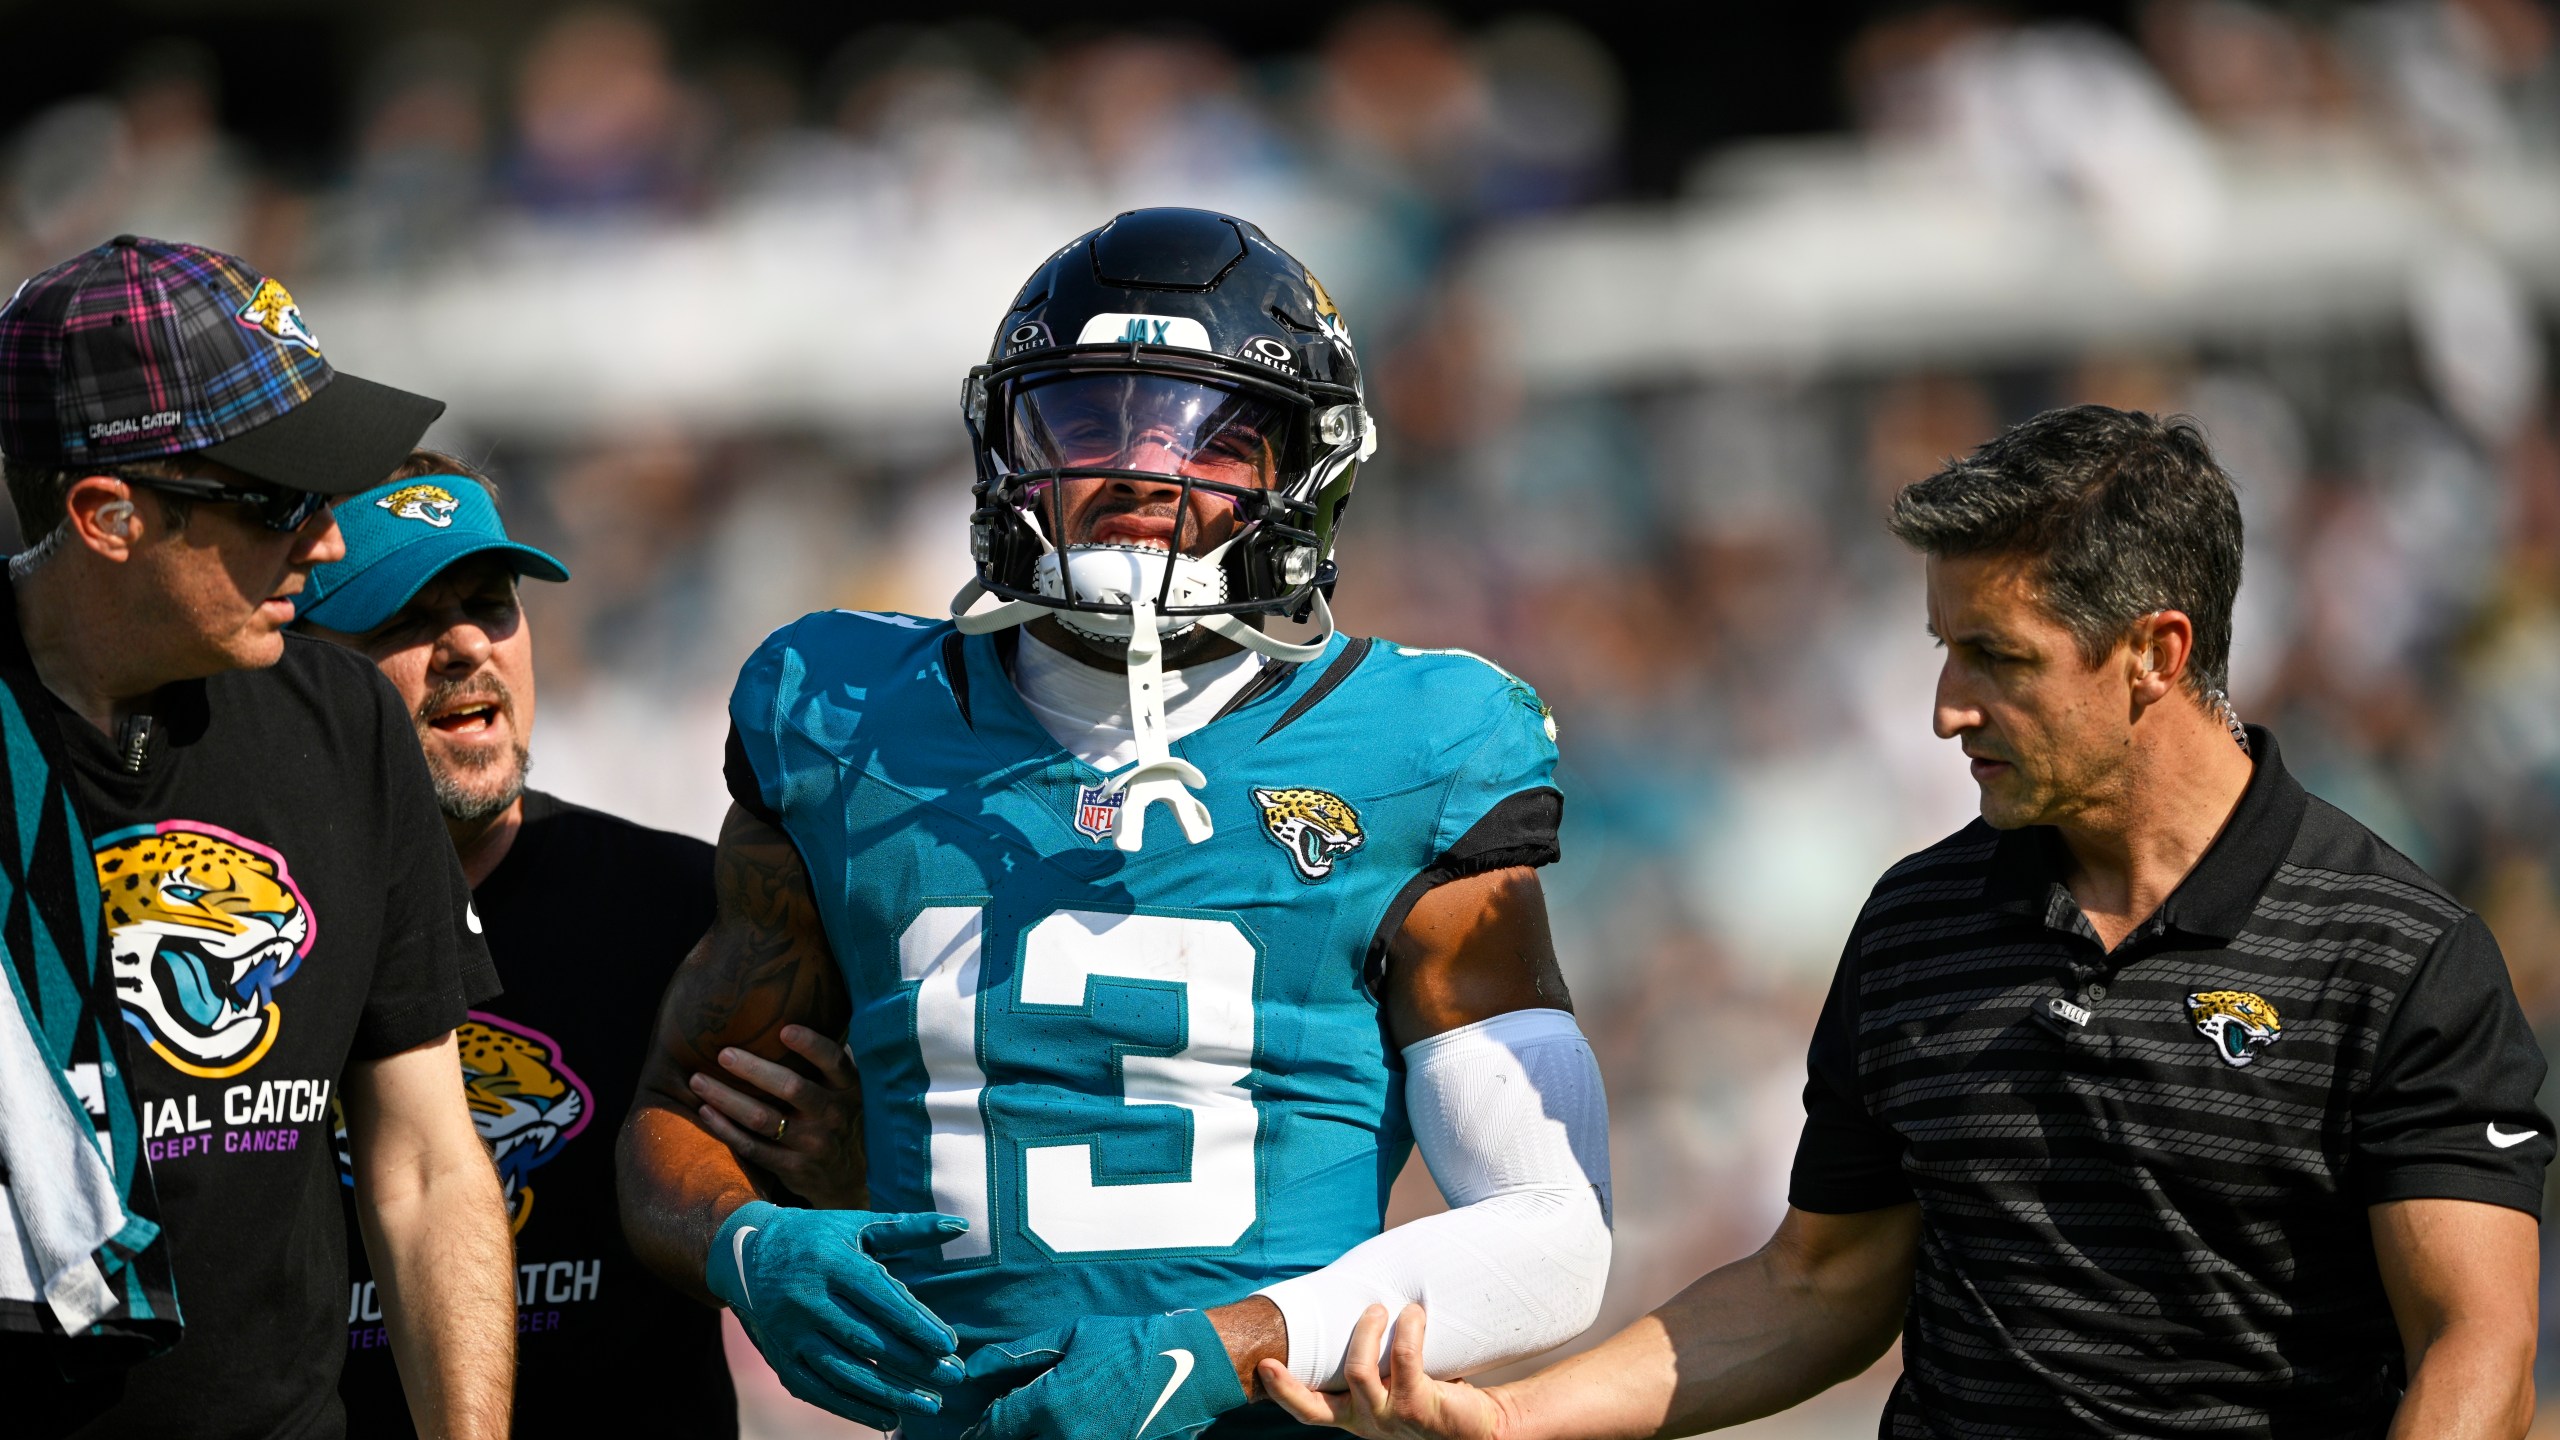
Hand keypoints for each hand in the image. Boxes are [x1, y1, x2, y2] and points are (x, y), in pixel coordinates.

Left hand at [691, 1024, 867, 1206]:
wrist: (852, 1176)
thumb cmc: (842, 1115)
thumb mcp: (848, 1088)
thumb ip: (831, 1059)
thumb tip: (798, 1010)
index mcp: (849, 1088)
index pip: (833, 1061)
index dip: (810, 1045)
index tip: (784, 1029)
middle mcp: (832, 1115)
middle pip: (791, 1088)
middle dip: (754, 1069)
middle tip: (723, 1054)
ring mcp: (812, 1144)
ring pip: (762, 1119)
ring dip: (727, 1099)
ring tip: (698, 1081)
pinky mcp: (792, 1167)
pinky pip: (752, 1147)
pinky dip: (725, 1129)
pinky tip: (705, 1112)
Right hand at [707, 1200, 967, 1427]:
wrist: (746, 1255)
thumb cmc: (817, 1238)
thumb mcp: (858, 1225)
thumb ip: (909, 1229)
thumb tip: (961, 1226)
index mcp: (830, 1260)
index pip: (878, 1298)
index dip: (915, 1323)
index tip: (949, 1344)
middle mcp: (805, 1299)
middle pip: (866, 1339)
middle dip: (913, 1363)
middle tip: (952, 1377)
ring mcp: (789, 1333)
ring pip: (844, 1371)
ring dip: (889, 1392)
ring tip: (930, 1404)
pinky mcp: (780, 1359)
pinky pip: (818, 1390)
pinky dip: (854, 1407)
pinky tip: (889, 1416)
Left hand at [963, 1308, 1248, 1439]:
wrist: (1193, 1368)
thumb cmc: (1131, 1344)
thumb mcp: (1073, 1335)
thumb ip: (1019, 1353)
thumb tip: (974, 1366)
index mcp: (1052, 1403)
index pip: (997, 1427)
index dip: (980, 1430)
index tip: (973, 1431)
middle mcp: (1068, 1437)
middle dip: (1009, 1438)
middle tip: (1005, 1430)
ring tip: (1044, 1427)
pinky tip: (1070, 1432)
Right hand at [1260, 1305, 1506, 1439]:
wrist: (1478, 1423)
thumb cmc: (1431, 1390)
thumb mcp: (1393, 1379)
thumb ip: (1373, 1357)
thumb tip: (1360, 1297)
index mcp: (1354, 1415)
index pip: (1310, 1410)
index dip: (1283, 1391)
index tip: (1262, 1366)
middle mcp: (1365, 1421)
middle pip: (1317, 1407)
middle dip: (1293, 1382)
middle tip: (1277, 1354)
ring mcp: (1388, 1418)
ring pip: (1358, 1371)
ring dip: (1366, 1331)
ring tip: (1378, 1307)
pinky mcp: (1416, 1408)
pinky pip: (1404, 1359)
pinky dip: (1408, 1329)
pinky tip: (1415, 1314)